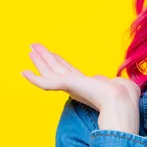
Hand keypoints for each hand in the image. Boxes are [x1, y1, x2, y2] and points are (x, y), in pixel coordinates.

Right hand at [21, 42, 140, 133]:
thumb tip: (99, 78)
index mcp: (84, 84)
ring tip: (30, 49)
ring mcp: (69, 86)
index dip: (59, 61)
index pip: (67, 70)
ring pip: (49, 71)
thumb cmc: (122, 94)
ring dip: (39, 60)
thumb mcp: (111, 83)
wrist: (120, 99)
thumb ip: (102, 80)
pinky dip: (34, 78)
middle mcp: (75, 85)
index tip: (53, 53)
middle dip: (45, 57)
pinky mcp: (66, 85)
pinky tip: (24, 71)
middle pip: (55, 68)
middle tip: (33, 47)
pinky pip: (45, 83)